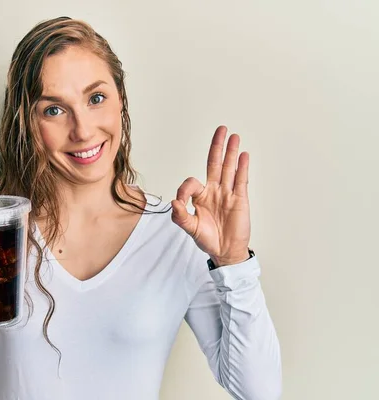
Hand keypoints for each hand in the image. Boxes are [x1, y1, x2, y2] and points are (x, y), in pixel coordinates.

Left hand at [171, 125, 250, 266]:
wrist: (225, 252)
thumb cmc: (207, 239)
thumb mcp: (189, 229)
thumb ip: (180, 216)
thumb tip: (174, 202)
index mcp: (200, 196)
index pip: (191, 182)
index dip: (184, 189)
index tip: (181, 202)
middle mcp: (214, 191)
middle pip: (214, 164)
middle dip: (217, 147)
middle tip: (221, 130)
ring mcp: (228, 194)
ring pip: (229, 168)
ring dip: (231, 152)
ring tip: (234, 136)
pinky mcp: (240, 199)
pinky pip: (241, 180)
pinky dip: (242, 168)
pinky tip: (243, 155)